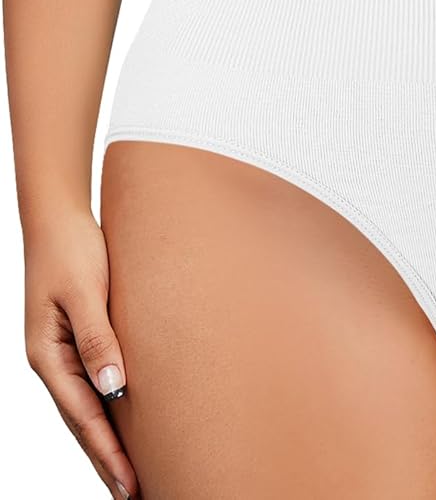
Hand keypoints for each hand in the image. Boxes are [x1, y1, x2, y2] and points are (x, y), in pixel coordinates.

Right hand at [23, 203, 136, 498]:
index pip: (84, 418)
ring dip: (108, 442)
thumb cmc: (71, 248)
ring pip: (88, 408)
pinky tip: (124, 424)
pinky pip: (93, 385)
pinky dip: (108, 410)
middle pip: (83, 423)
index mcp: (48, 356)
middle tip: (135, 494)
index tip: (131, 485)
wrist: (58, 216)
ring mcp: (63, 353)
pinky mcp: (77, 338)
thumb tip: (115, 389)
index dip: (108, 454)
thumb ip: (98, 338)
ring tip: (131, 475)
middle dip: (108, 461)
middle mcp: (53, 361)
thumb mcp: (85, 291)